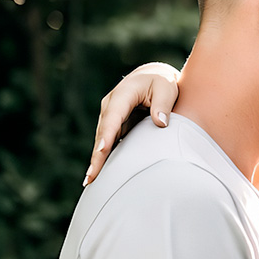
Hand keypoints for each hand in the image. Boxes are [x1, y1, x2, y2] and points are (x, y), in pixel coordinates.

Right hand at [83, 61, 180, 185]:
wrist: (153, 76)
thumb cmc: (161, 82)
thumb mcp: (166, 88)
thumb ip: (163, 105)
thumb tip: (160, 123)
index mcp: (123, 94)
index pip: (113, 116)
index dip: (107, 134)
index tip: (102, 149)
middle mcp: (111, 106)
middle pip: (103, 133)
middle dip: (97, 155)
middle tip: (92, 176)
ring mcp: (110, 116)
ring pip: (103, 140)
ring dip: (97, 160)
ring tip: (91, 181)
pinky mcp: (115, 125)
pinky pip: (108, 142)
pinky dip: (103, 157)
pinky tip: (100, 175)